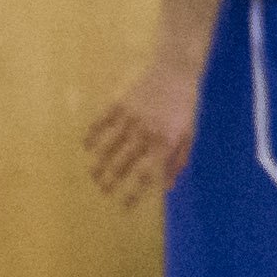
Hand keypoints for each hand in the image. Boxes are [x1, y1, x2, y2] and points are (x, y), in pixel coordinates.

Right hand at [87, 57, 201, 204]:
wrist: (175, 69)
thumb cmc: (185, 104)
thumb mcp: (189, 133)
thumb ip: (178, 160)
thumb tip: (168, 186)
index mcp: (165, 142)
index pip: (147, 176)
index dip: (134, 194)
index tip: (124, 207)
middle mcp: (145, 134)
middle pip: (123, 164)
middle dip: (111, 181)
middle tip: (104, 191)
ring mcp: (130, 119)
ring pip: (109, 147)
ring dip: (99, 164)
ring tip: (94, 175)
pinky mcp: (119, 104)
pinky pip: (101, 123)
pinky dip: (92, 136)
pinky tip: (87, 146)